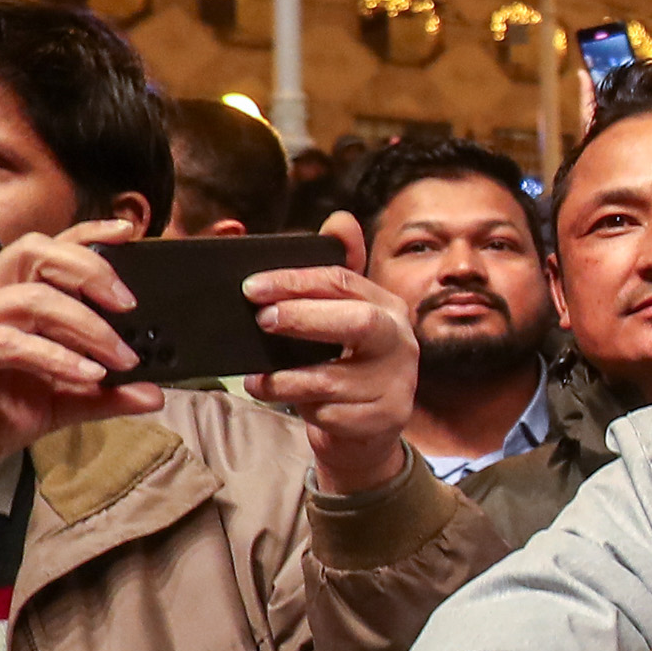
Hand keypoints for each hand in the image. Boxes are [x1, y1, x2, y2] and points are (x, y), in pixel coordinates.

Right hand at [0, 228, 158, 490]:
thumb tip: (154, 393)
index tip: (129, 232)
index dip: (86, 234)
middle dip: (89, 269)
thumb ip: (101, 397)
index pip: (45, 251)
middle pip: (34, 252)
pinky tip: (88, 374)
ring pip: (31, 297)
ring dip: (87, 325)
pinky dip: (55, 357)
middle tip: (129, 304)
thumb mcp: (52, 406)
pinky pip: (9, 342)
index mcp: (6, 301)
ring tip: (122, 357)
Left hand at [242, 211, 421, 495]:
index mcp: (387, 307)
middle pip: (357, 321)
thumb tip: (341, 220)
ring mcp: (395, 384)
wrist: (365, 431)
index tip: (251, 286)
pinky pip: (330, 413)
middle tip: (262, 319)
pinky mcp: (381, 420)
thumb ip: (337, 270)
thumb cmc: (346, 365)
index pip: (344, 281)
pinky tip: (278, 399)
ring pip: (335, 377)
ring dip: (287, 377)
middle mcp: (400, 342)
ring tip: (256, 377)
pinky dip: (298, 407)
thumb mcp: (342, 315)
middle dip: (304, 317)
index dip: (295, 280)